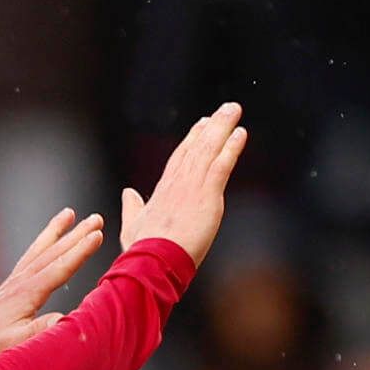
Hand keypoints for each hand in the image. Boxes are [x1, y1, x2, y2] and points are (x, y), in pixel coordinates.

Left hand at [0, 209, 104, 365]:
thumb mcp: (17, 344)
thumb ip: (41, 331)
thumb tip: (66, 320)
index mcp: (26, 293)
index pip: (59, 268)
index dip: (80, 251)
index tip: (97, 235)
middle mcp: (20, 282)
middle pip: (53, 252)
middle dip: (76, 234)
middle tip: (96, 219)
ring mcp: (14, 281)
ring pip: (39, 250)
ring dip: (56, 232)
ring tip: (70, 214)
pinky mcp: (9, 286)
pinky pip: (29, 258)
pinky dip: (41, 245)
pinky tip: (47, 241)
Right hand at [119, 102, 247, 265]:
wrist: (153, 260)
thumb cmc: (142, 249)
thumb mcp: (132, 225)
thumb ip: (132, 207)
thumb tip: (128, 193)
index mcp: (164, 189)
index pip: (181, 157)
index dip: (193, 140)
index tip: (202, 125)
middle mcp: (178, 182)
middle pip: (197, 146)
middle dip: (212, 126)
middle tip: (225, 109)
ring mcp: (193, 186)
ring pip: (210, 149)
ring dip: (224, 127)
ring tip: (234, 110)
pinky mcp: (207, 194)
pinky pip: (222, 164)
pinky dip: (232, 147)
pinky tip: (241, 133)